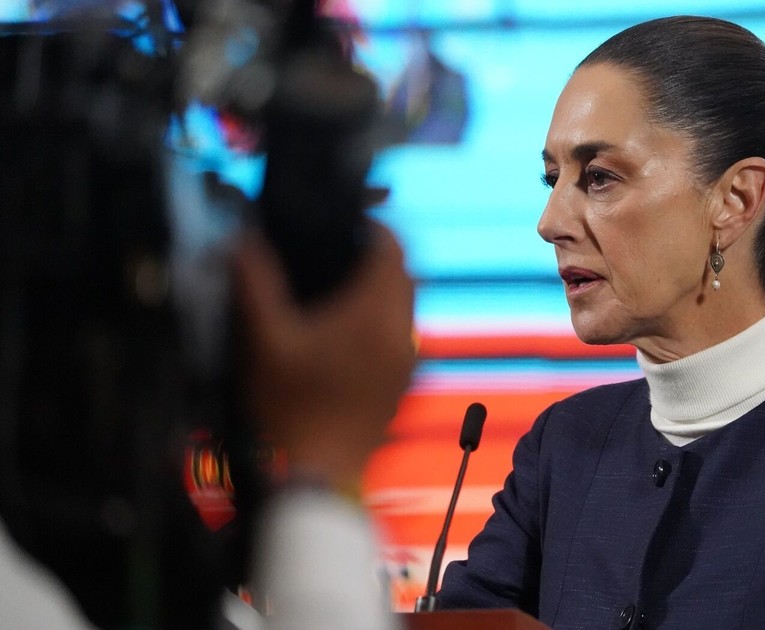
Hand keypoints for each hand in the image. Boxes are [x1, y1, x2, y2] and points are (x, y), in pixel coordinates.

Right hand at [233, 223, 415, 496]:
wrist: (312, 473)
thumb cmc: (285, 411)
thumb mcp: (261, 339)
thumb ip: (253, 281)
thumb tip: (242, 240)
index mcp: (373, 315)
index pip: (392, 247)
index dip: (372, 225)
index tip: (346, 221)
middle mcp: (400, 334)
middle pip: (403, 272)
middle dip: (375, 255)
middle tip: (336, 250)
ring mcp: (406, 360)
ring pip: (405, 303)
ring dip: (380, 286)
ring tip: (337, 286)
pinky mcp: (402, 381)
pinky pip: (401, 332)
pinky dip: (382, 318)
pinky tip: (344, 328)